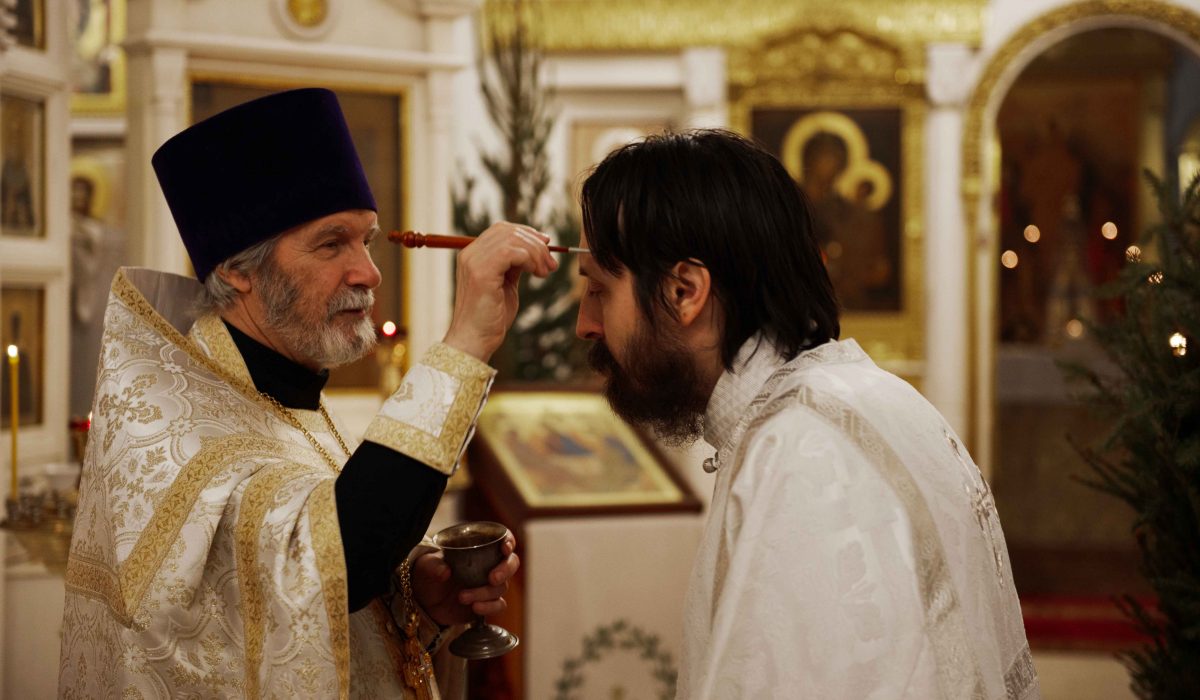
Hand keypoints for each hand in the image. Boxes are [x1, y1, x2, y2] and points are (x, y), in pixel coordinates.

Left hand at [411, 532, 519, 626]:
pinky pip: (498, 605)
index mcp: (478, 548)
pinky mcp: (486, 602)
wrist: (424, 601)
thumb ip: (434, 566)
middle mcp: (488, 565)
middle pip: (511, 563)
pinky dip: (489, 606)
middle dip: (505, 570)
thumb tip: (445, 572)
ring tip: (462, 597)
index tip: (504, 548)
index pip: (502, 540)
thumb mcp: (426, 566)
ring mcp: (489, 584)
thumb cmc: (428, 574)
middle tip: (492, 578)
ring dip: (484, 592)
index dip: (508, 542)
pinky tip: (475, 607)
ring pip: (501, 587)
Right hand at [442, 222, 558, 360]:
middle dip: (536, 244)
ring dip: (536, 253)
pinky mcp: (481, 273)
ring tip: (545, 272)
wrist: (475, 340)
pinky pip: (511, 252)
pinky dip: (529, 259)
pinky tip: (536, 274)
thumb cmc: (491, 317)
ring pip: (512, 239)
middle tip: (551, 264)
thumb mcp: (506, 284)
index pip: (501, 229)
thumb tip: (534, 248)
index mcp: (473, 254)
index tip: (546, 246)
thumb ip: (514, 265)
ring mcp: (473, 262)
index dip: (527, 233)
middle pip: (508, 231)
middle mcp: (470, 254)